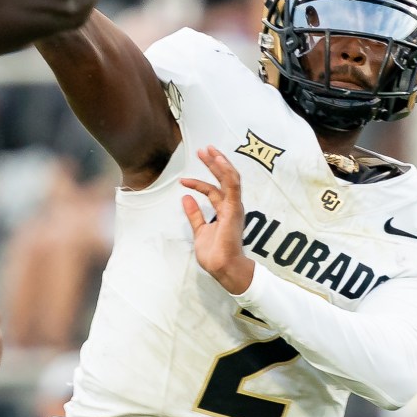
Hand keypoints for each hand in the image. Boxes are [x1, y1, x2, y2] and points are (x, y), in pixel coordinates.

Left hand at [179, 144, 253, 293]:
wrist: (222, 267)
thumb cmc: (215, 254)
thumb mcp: (200, 231)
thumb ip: (194, 214)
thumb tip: (185, 198)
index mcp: (225, 211)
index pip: (213, 191)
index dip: (198, 182)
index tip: (182, 180)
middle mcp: (232, 206)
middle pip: (224, 179)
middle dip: (214, 163)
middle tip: (203, 149)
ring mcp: (234, 207)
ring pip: (230, 178)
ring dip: (220, 162)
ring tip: (209, 150)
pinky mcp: (234, 209)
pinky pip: (233, 185)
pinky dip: (226, 171)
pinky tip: (218, 160)